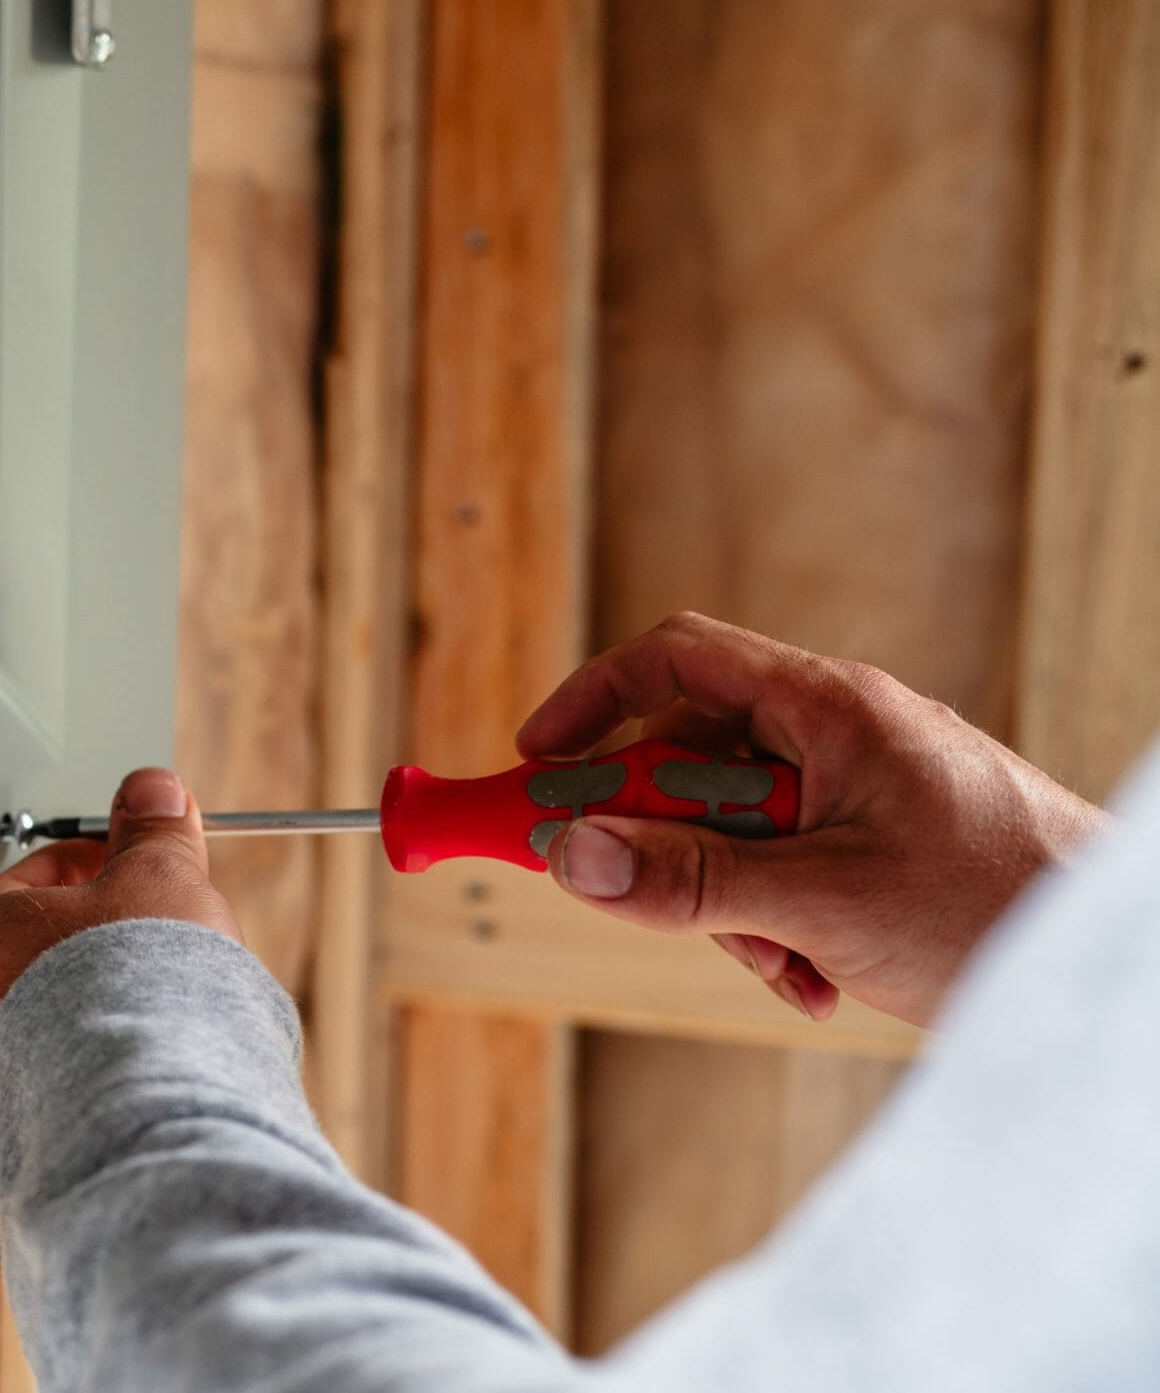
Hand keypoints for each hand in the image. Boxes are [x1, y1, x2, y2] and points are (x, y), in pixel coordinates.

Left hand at [0, 767, 240, 1238]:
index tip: (116, 876)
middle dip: (33, 973)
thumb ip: (152, 835)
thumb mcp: (160, 880)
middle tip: (97, 962)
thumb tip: (152, 792)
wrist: (161, 1105)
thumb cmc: (144, 990)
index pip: (11, 895)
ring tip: (31, 1063)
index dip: (72, 878)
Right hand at [522, 613, 1105, 1026]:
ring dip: (731, 902)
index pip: (678, 660)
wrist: (1116, 967)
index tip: (536, 765)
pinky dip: (781, 923)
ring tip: (785, 963)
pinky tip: (820, 977)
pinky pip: (787, 865)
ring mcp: (864, 787)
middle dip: (669, 842)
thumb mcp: (820, 901)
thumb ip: (688, 879)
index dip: (593, 703)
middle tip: (646, 899)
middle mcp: (842, 731)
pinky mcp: (881, 842)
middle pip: (696, 757)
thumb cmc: (1001, 905)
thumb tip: (572, 856)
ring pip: (738, 825)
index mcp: (829, 707)